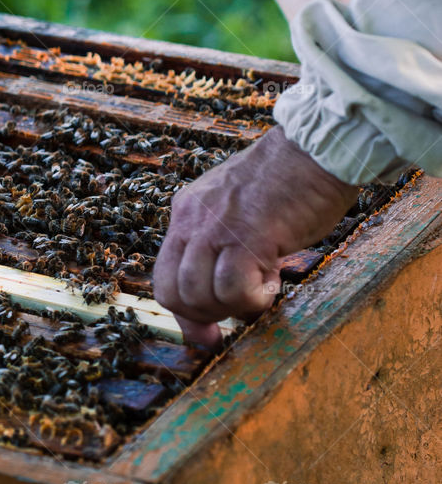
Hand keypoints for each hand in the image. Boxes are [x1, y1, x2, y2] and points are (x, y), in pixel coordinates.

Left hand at [152, 125, 358, 347]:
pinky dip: (253, 300)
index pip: (166, 277)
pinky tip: (273, 282)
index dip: (185, 313)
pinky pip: (233, 288)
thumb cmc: (290, 181)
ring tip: (263, 290)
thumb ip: (224, 247)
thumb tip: (225, 298)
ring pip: (199, 295)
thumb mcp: (238, 211)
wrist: (317, 148)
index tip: (209, 334)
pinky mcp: (246, 235)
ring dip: (232, 307)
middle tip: (241, 310)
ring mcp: (215, 228)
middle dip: (206, 316)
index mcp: (187, 213)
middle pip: (175, 293)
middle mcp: (192, 220)